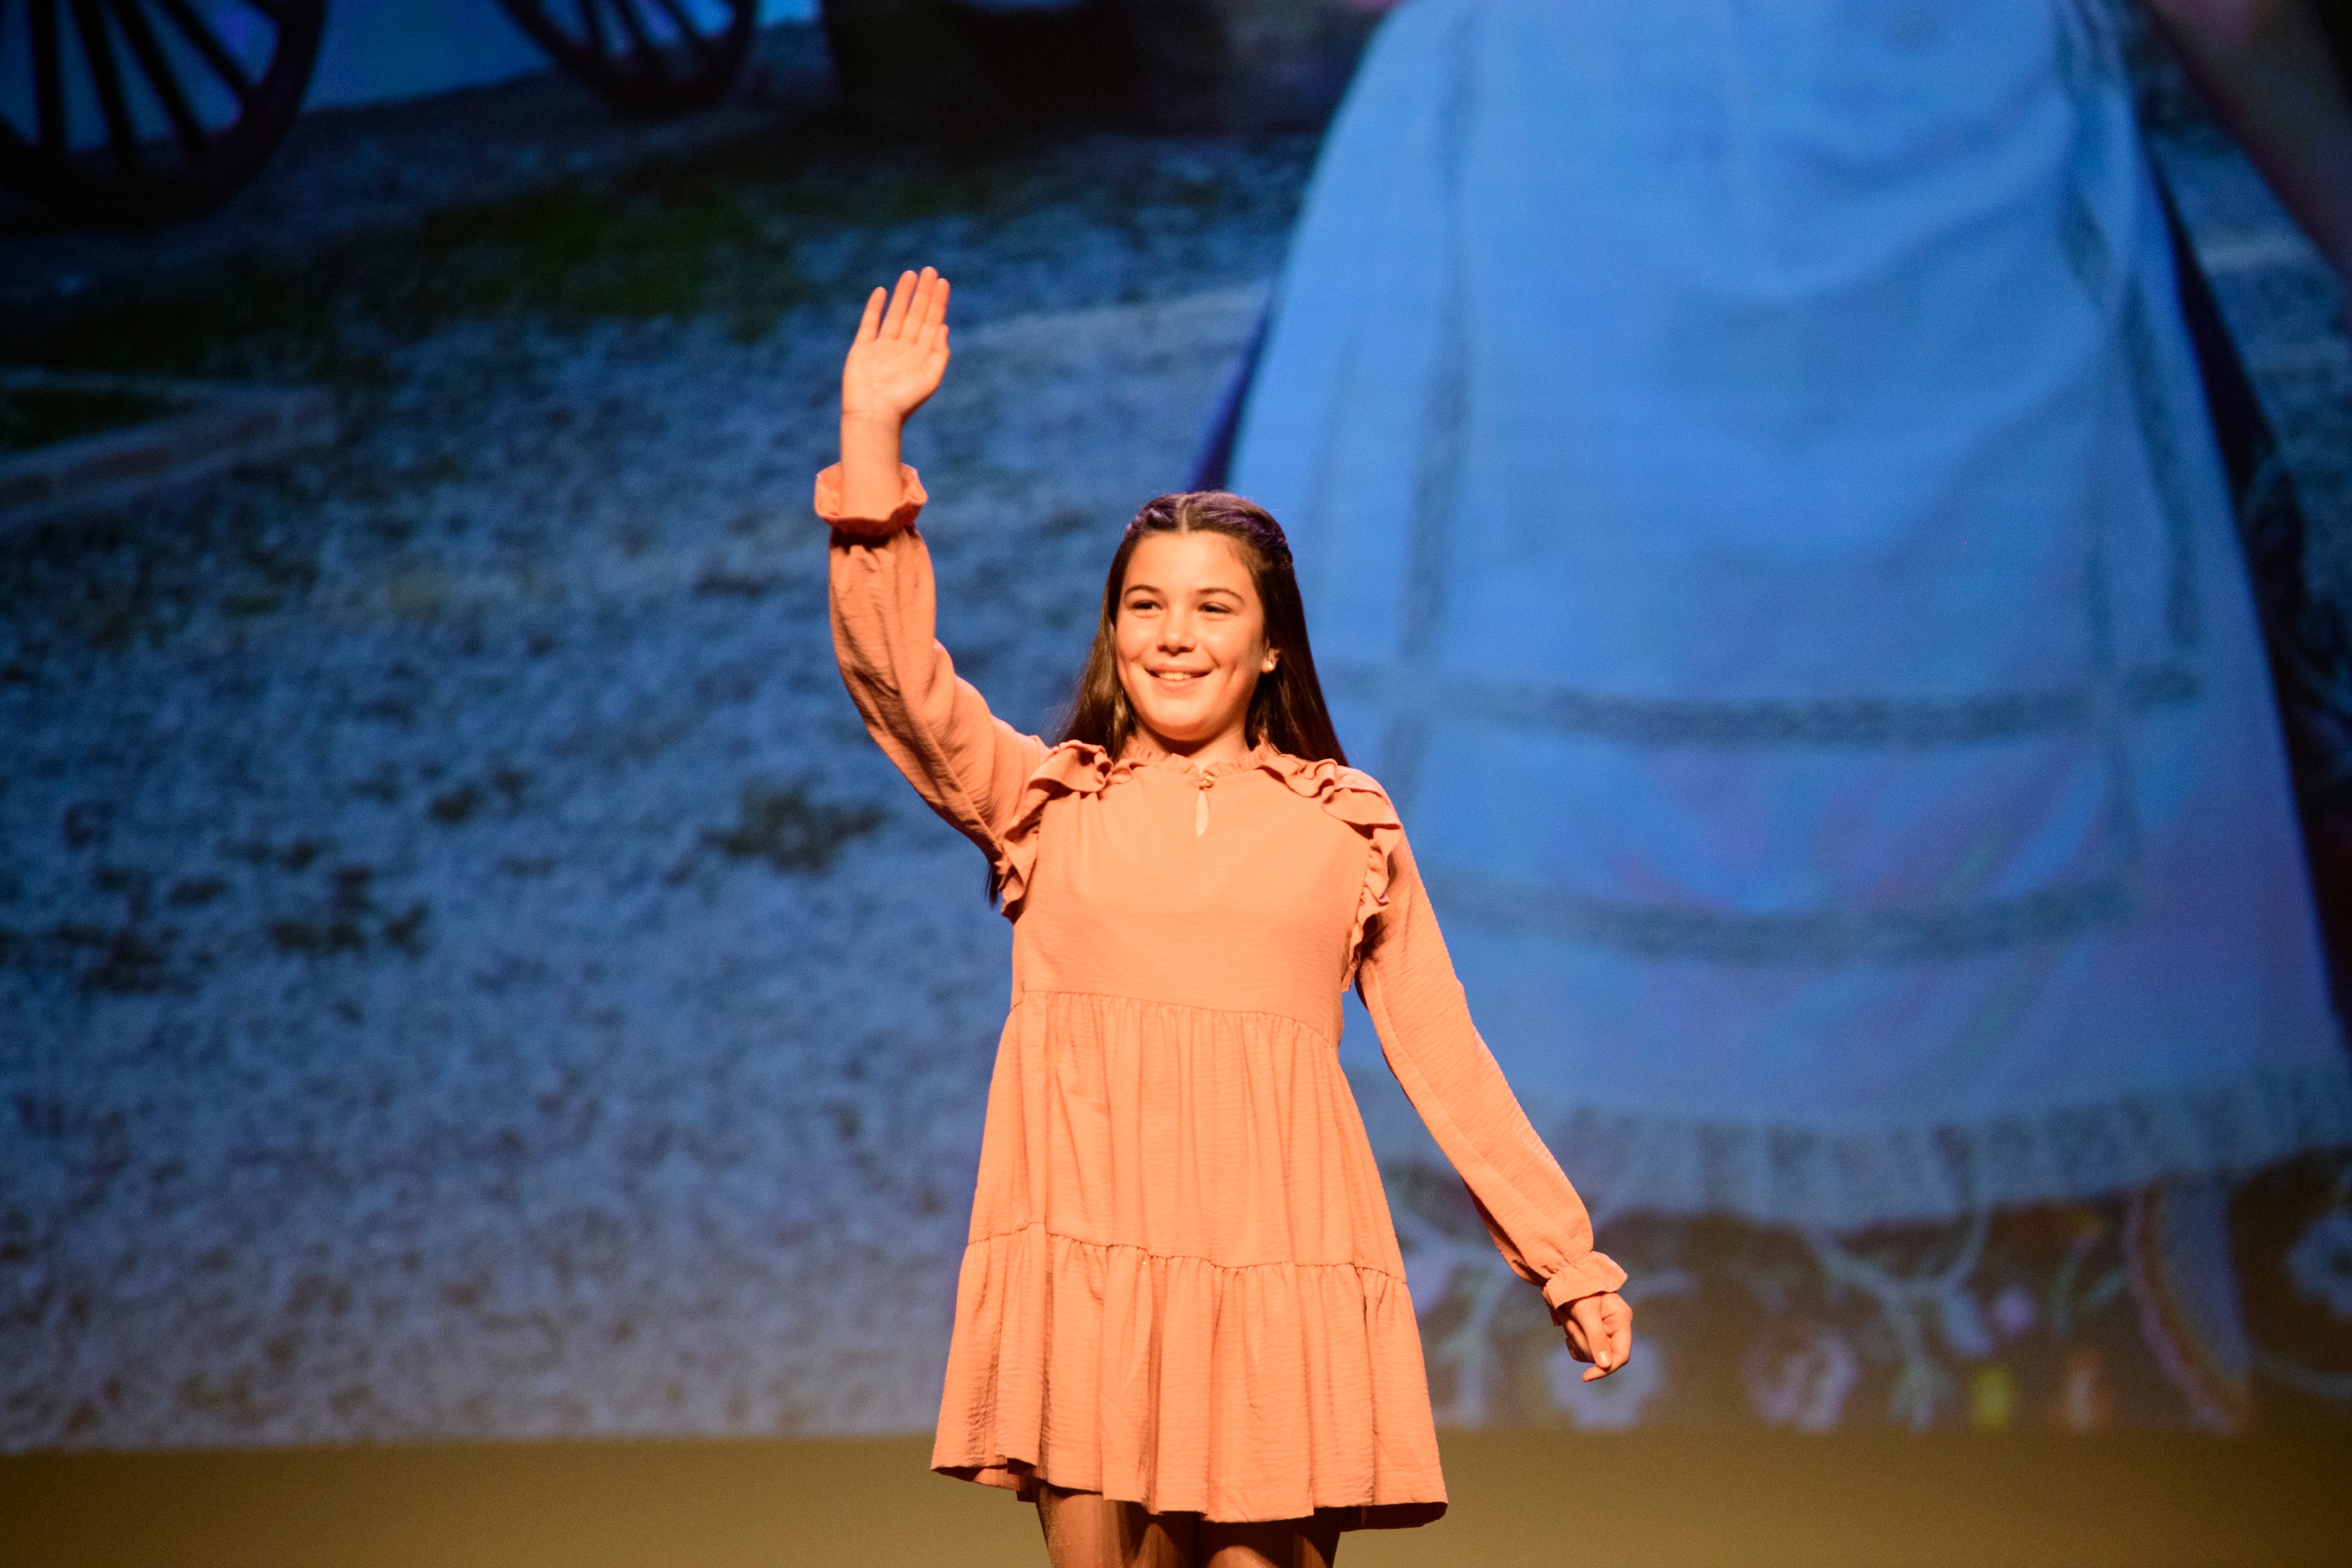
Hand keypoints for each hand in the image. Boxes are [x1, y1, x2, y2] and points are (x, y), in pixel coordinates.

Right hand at [842, 267, 950, 429]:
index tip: (943, 282)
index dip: (937, 302)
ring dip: (902, 294)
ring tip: (910, 274)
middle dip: (923, 293)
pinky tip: (881, 292)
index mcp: (921, 355)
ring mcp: (882, 347)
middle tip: (929, 270)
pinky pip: (869, 323)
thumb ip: (939, 353)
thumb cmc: (904, 402)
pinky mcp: (863, 349)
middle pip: (915, 314)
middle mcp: (903, 349)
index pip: (931, 322)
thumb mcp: (930, 378)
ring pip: (895, 314)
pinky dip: (875, 307)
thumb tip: (943, 327)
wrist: (873, 415)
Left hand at [1557, 1291, 1632, 1380]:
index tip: (1587, 1376)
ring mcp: (1603, 1330)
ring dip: (1576, 1340)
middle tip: (1570, 1323)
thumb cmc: (1577, 1288)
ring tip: (1568, 1319)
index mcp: (1621, 1320)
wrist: (1561, 1274)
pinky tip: (1568, 1326)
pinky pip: (1582, 1350)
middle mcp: (1614, 1327)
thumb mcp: (1586, 1312)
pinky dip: (1572, 1342)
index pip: (1621, 1355)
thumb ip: (1596, 1338)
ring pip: (1590, 1353)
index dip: (1606, 1369)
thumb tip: (1605, 1365)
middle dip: (1583, 1343)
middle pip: (1602, 1355)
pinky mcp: (1591, 1332)